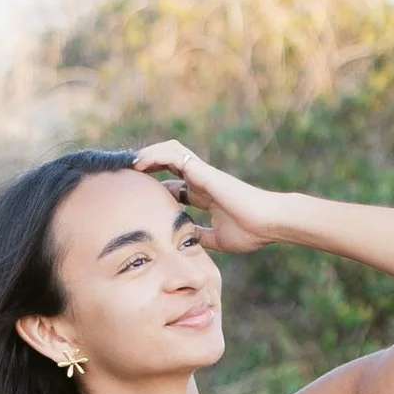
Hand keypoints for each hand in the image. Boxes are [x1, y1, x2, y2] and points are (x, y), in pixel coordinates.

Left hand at [133, 139, 286, 255]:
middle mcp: (201, 181)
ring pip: (169, 152)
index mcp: (205, 196)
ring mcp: (202, 174)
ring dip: (148, 155)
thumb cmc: (250, 232)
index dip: (155, 189)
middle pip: (168, 165)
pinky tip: (139, 163)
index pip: (173, 187)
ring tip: (129, 163)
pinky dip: (155, 155)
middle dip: (147, 166)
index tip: (135, 195)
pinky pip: (174, 155)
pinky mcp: (203, 171)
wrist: (267, 223)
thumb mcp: (217, 239)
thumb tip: (184, 242)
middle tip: (126, 174)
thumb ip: (200, 237)